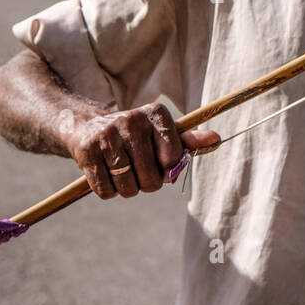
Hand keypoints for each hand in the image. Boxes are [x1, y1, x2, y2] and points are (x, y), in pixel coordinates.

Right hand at [68, 102, 218, 199]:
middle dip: (147, 183)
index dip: (167, 170)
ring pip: (128, 188)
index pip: (173, 159)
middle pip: (151, 179)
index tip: (159, 163)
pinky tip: (106, 174)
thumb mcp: (161, 132)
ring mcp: (108, 135)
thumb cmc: (135, 135)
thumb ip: (188, 140)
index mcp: (156, 114)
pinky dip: (108, 191)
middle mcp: (132, 120)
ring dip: (127, 189)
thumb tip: (217, 139)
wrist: (87, 126)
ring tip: (122, 172)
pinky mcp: (87, 151)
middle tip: (138, 170)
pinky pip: (105, 191)